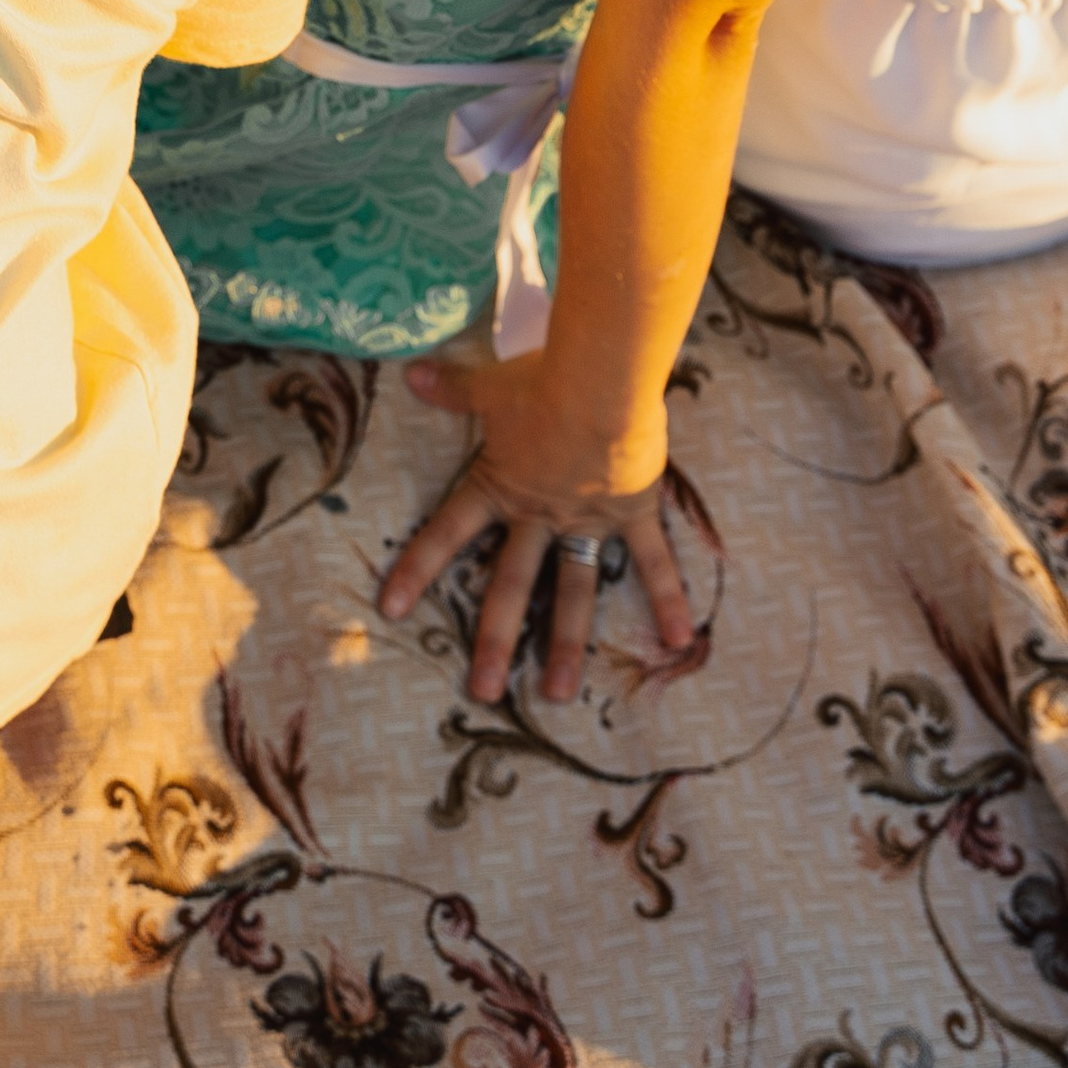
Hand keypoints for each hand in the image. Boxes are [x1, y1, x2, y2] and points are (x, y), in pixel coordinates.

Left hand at [376, 350, 699, 706]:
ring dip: (567, 645)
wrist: (602, 381)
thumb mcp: (492, 385)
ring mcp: (587, 520)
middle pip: (511, 585)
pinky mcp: (632, 513)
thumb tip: (411, 373)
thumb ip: (454, 388)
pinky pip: (652, 562)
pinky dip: (667, 598)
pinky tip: (679, 639)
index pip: (446, 532)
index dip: (415, 568)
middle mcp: (540, 514)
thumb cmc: (544, 379)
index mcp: (500, 485)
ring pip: (574, 592)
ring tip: (559, 695)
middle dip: (493, 640)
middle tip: (481, 691)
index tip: (388, 608)